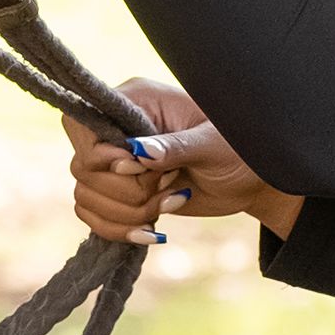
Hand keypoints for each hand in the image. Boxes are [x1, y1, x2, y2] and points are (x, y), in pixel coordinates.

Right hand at [65, 77, 304, 246]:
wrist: (252, 179)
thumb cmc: (240, 148)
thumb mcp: (213, 145)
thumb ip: (175, 147)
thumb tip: (136, 153)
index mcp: (137, 101)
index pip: (83, 125)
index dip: (102, 155)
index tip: (136, 169)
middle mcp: (119, 130)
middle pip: (83, 167)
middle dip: (126, 191)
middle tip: (168, 186)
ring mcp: (117, 163)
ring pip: (86, 195)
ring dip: (128, 213)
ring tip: (170, 203)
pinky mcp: (121, 193)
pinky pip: (93, 216)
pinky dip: (118, 230)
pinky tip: (152, 233)